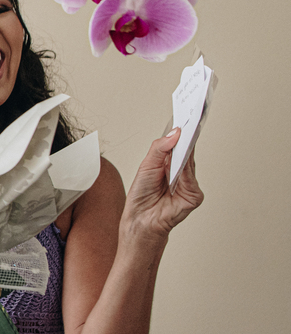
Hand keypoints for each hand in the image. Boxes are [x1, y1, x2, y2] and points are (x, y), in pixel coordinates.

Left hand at [121, 129, 203, 246]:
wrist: (140, 218)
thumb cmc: (142, 194)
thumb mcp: (147, 165)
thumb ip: (160, 148)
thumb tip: (175, 132)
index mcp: (170, 163)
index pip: (180, 144)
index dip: (183, 131)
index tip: (187, 115)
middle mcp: (182, 172)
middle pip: (188, 151)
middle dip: (188, 137)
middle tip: (189, 121)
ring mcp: (189, 184)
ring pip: (190, 163)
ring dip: (187, 152)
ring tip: (185, 137)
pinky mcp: (194, 196)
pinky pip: (191, 179)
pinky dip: (185, 172)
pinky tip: (180, 166)